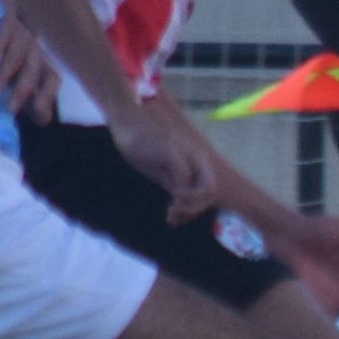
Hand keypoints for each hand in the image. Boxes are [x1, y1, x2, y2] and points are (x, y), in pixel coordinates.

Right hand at [0, 15, 63, 119]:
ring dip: (6, 75)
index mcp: (39, 64)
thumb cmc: (6, 51)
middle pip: (33, 71)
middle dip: (23, 91)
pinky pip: (5, 31)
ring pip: (17, 55)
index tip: (37, 113)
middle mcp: (33, 49)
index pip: (52, 79)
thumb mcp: (17, 75)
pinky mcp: (6, 18)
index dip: (48, 96)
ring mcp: (20, 34)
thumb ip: (29, 96)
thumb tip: (44, 120)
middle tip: (9, 109)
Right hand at [107, 94, 228, 222]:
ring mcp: (186, 154)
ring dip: (190, 208)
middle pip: (211, 192)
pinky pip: (184, 180)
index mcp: (196, 161)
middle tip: (174, 218)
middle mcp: (196, 157)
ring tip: (172, 215)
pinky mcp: (171, 152)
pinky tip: (169, 207)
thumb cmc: (143, 144)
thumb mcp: (162, 170)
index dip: (197, 209)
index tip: (177, 218)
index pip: (209, 192)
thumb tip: (179, 212)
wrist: (127, 120)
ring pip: (204, 190)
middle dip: (195, 211)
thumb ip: (174, 186)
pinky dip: (181, 198)